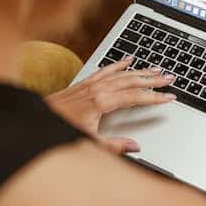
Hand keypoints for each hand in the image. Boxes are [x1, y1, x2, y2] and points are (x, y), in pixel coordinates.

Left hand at [45, 56, 175, 153]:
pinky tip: (128, 60)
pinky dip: (118, 64)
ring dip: (140, 70)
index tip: (170, 96)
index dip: (155, 97)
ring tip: (157, 68)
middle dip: (152, 79)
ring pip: (121, 73)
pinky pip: (105, 69)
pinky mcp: (83, 83)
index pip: (135, 97)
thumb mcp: (89, 143)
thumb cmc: (60, 132)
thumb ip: (114, 145)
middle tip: (171, 77)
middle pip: (131, 80)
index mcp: (101, 103)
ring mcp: (90, 84)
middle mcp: (97, 89)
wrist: (34, 122)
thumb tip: (136, 146)